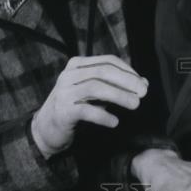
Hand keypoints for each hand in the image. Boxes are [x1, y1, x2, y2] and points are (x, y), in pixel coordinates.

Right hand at [32, 55, 147, 156]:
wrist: (46, 129)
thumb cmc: (75, 107)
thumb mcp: (96, 93)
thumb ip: (117, 85)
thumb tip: (144, 83)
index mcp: (77, 64)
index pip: (107, 61)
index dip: (127, 71)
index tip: (142, 83)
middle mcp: (69, 75)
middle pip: (103, 71)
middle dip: (126, 81)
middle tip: (143, 93)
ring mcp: (63, 92)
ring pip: (95, 88)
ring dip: (119, 96)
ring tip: (135, 105)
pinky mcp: (62, 111)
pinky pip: (86, 110)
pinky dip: (103, 115)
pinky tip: (115, 122)